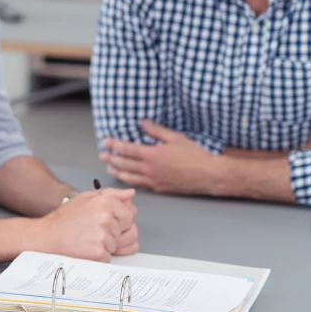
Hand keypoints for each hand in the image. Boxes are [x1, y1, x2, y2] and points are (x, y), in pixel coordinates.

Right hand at [33, 188, 137, 261]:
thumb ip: (111, 194)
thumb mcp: (85, 198)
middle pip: (127, 231)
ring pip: (118, 245)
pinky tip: (85, 249)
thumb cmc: (64, 219)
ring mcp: (103, 236)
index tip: (104, 222)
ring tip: (87, 240)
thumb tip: (130, 194)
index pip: (129, 214)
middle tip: (94, 232)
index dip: (118, 220)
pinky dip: (99, 256)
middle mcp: (106, 218)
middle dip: (114, 233)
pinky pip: (109, 257)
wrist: (46, 237)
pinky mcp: (99, 253)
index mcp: (104, 202)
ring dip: (106, 246)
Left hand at [101, 120, 221, 195]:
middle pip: (125, 164)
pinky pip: (141, 185)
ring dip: (118, 172)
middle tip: (102, 155)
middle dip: (111, 159)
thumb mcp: (176, 138)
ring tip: (110, 169)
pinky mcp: (160, 188)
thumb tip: (143, 122)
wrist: (209, 175)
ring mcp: (154, 181)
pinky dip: (131, 181)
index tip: (106, 141)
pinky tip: (128, 179)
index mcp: (152, 155)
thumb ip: (157, 131)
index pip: (127, 149)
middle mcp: (150, 169)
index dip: (115, 145)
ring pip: (130, 177)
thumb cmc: (195, 155)